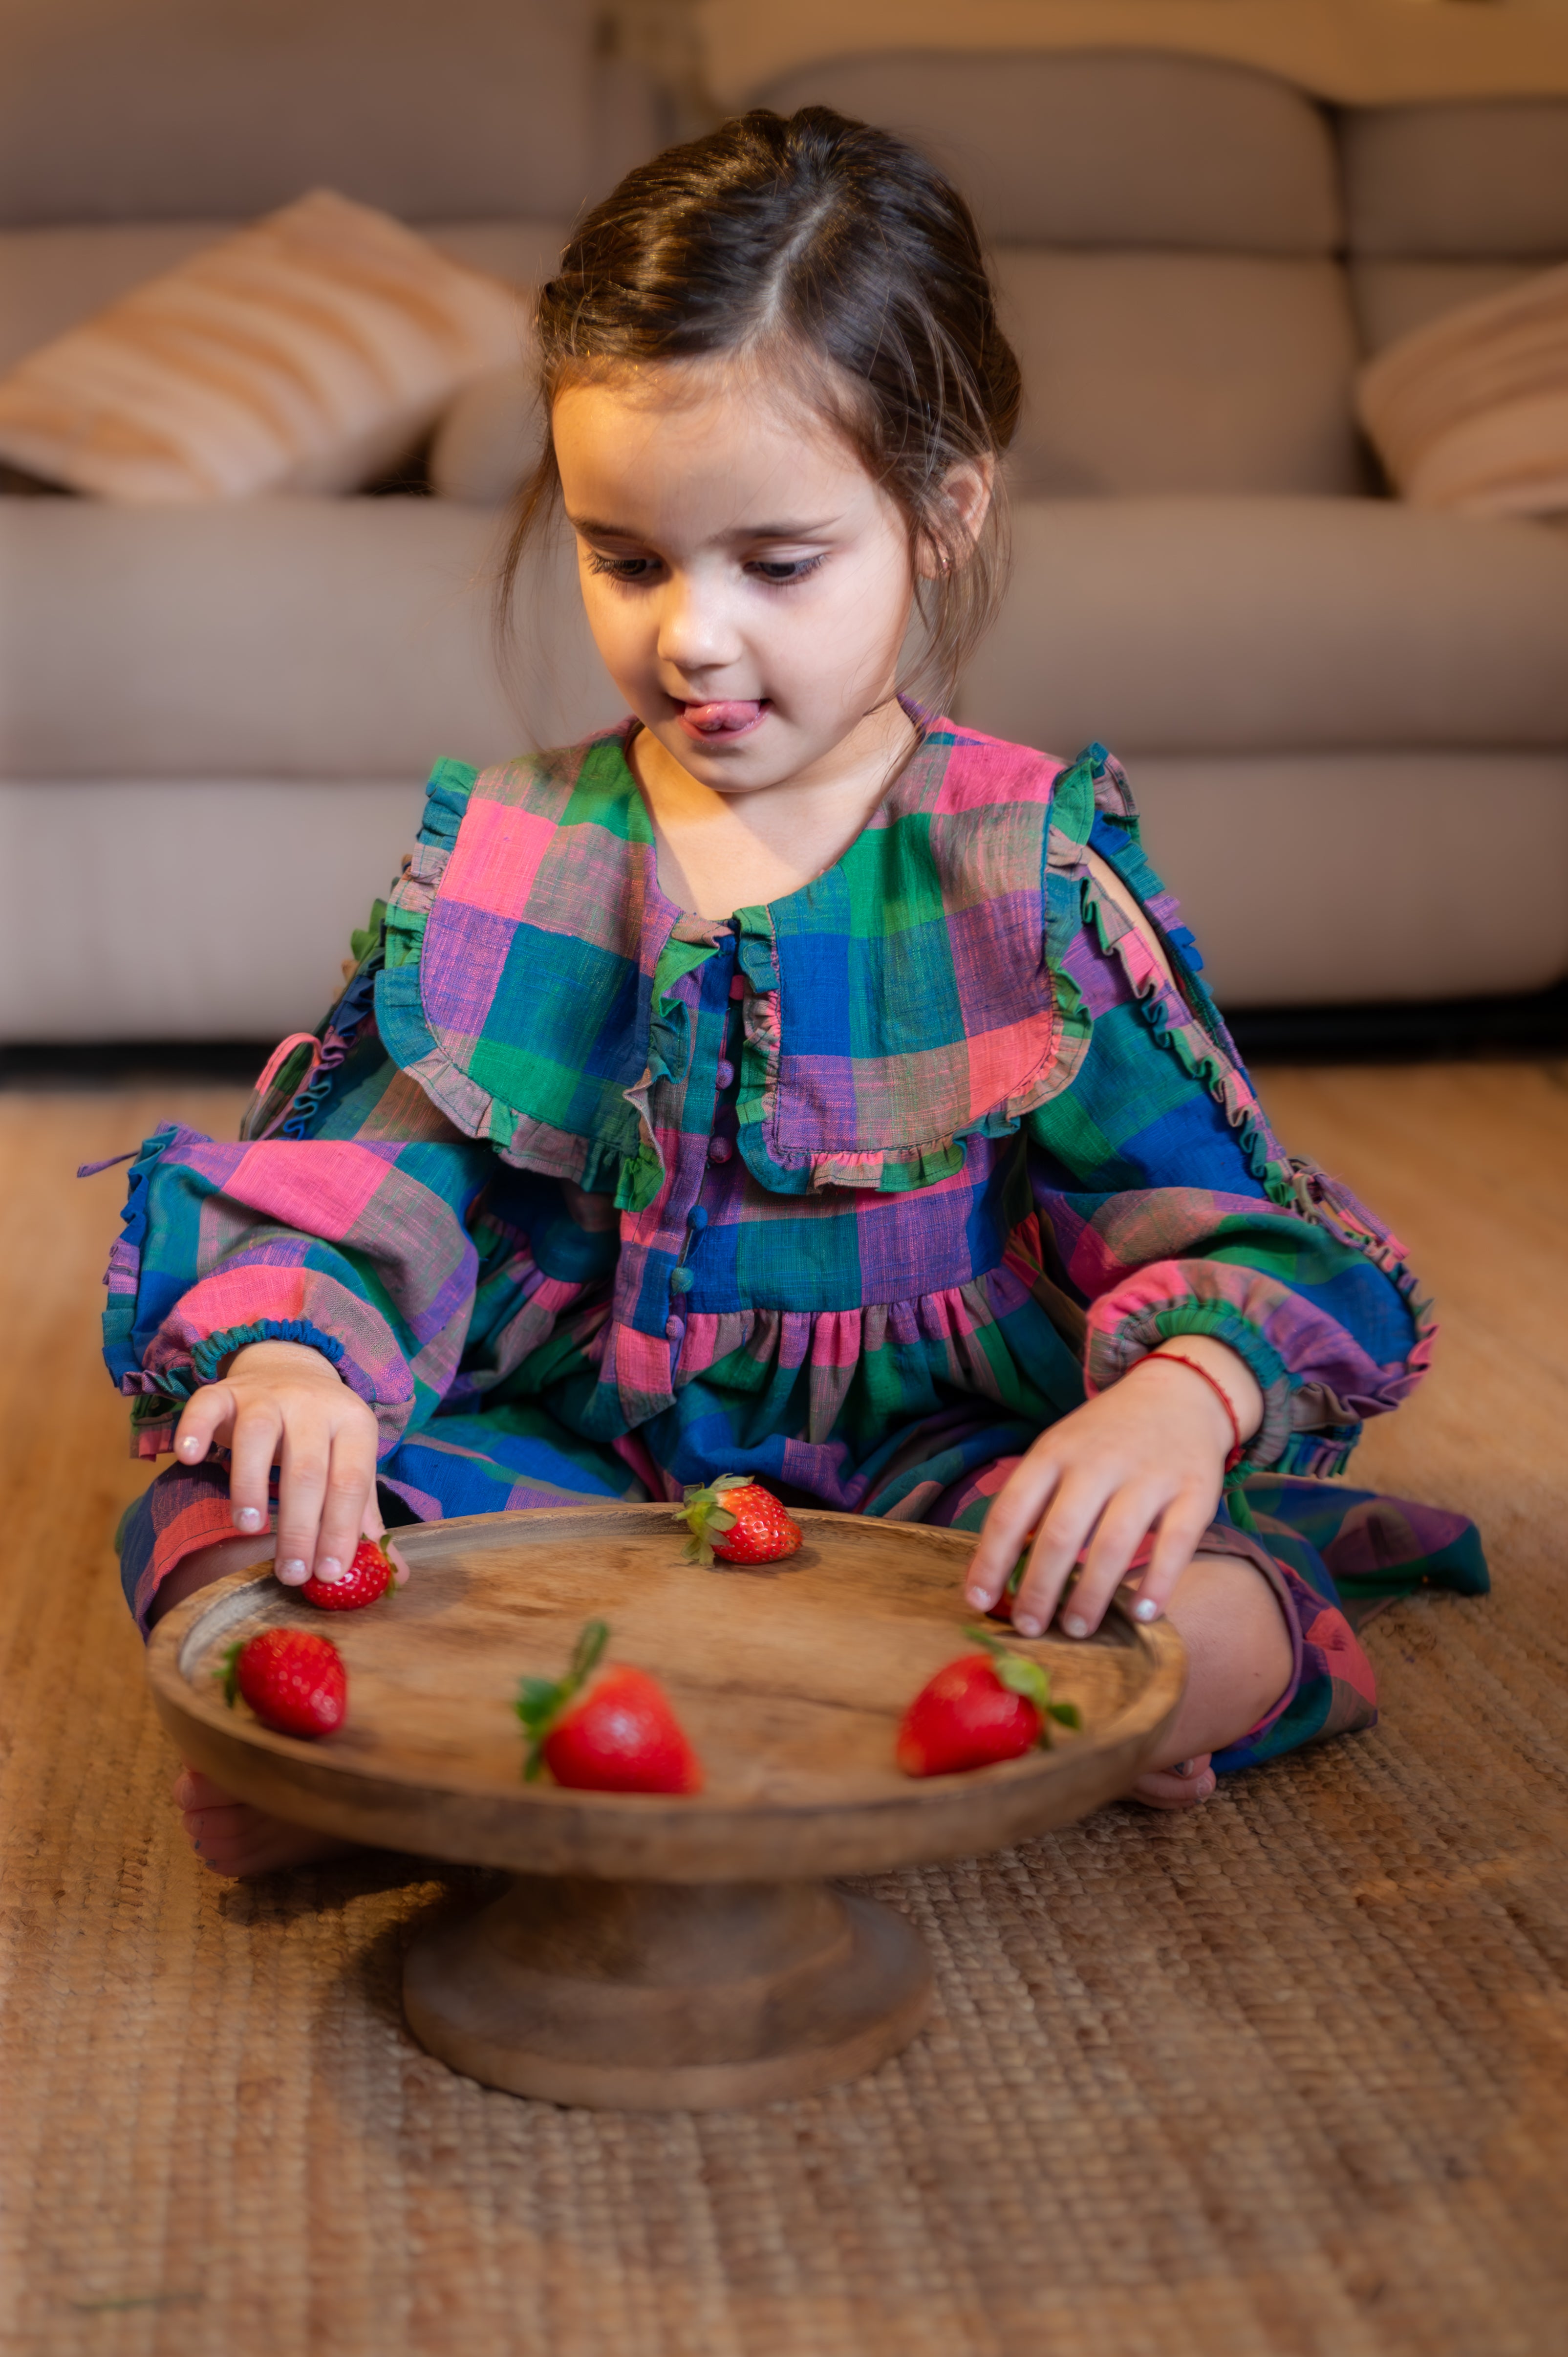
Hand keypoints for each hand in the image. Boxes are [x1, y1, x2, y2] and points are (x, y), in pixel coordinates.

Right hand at [172, 1340, 398, 1588]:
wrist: (291, 1368)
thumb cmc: (323, 1435)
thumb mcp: (350, 1464)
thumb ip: (365, 1518)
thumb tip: (397, 1577)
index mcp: (354, 1424)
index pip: (350, 1482)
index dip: (340, 1530)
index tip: (327, 1573)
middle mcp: (313, 1405)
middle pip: (307, 1468)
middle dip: (299, 1527)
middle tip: (290, 1573)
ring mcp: (267, 1395)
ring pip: (258, 1437)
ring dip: (251, 1485)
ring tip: (250, 1527)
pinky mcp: (226, 1390)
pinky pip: (206, 1403)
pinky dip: (194, 1428)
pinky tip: (188, 1458)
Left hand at [963, 1337, 1261, 1638]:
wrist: (1181, 1393)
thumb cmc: (1106, 1437)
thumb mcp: (1060, 1450)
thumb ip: (1034, 1501)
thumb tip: (999, 1572)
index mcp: (1054, 1451)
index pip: (1011, 1510)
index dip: (991, 1560)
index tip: (978, 1601)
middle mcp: (1098, 1461)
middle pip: (1059, 1534)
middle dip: (1040, 1589)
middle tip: (1031, 1629)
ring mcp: (1148, 1476)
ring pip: (1113, 1545)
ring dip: (1091, 1596)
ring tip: (1076, 1629)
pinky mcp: (1195, 1491)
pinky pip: (1176, 1545)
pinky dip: (1157, 1584)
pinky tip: (1141, 1614)